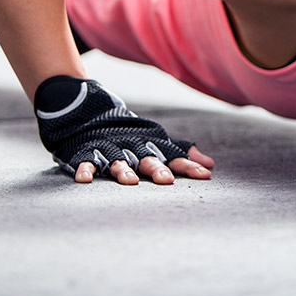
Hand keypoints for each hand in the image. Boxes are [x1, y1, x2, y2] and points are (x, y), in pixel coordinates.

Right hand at [75, 144, 213, 183]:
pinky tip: (85, 179)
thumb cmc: (132, 135)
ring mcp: (110, 149)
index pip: (173, 156)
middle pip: (147, 159)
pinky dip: (85, 169)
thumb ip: (181, 154)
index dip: (188, 166)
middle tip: (166, 181)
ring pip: (118, 161)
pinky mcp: (88, 151)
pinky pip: (86, 161)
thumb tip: (210, 164)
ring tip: (130, 182)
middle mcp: (133, 148)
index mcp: (151, 146)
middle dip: (157, 169)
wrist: (93, 113)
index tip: (204, 175)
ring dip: (123, 171)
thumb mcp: (157, 142)